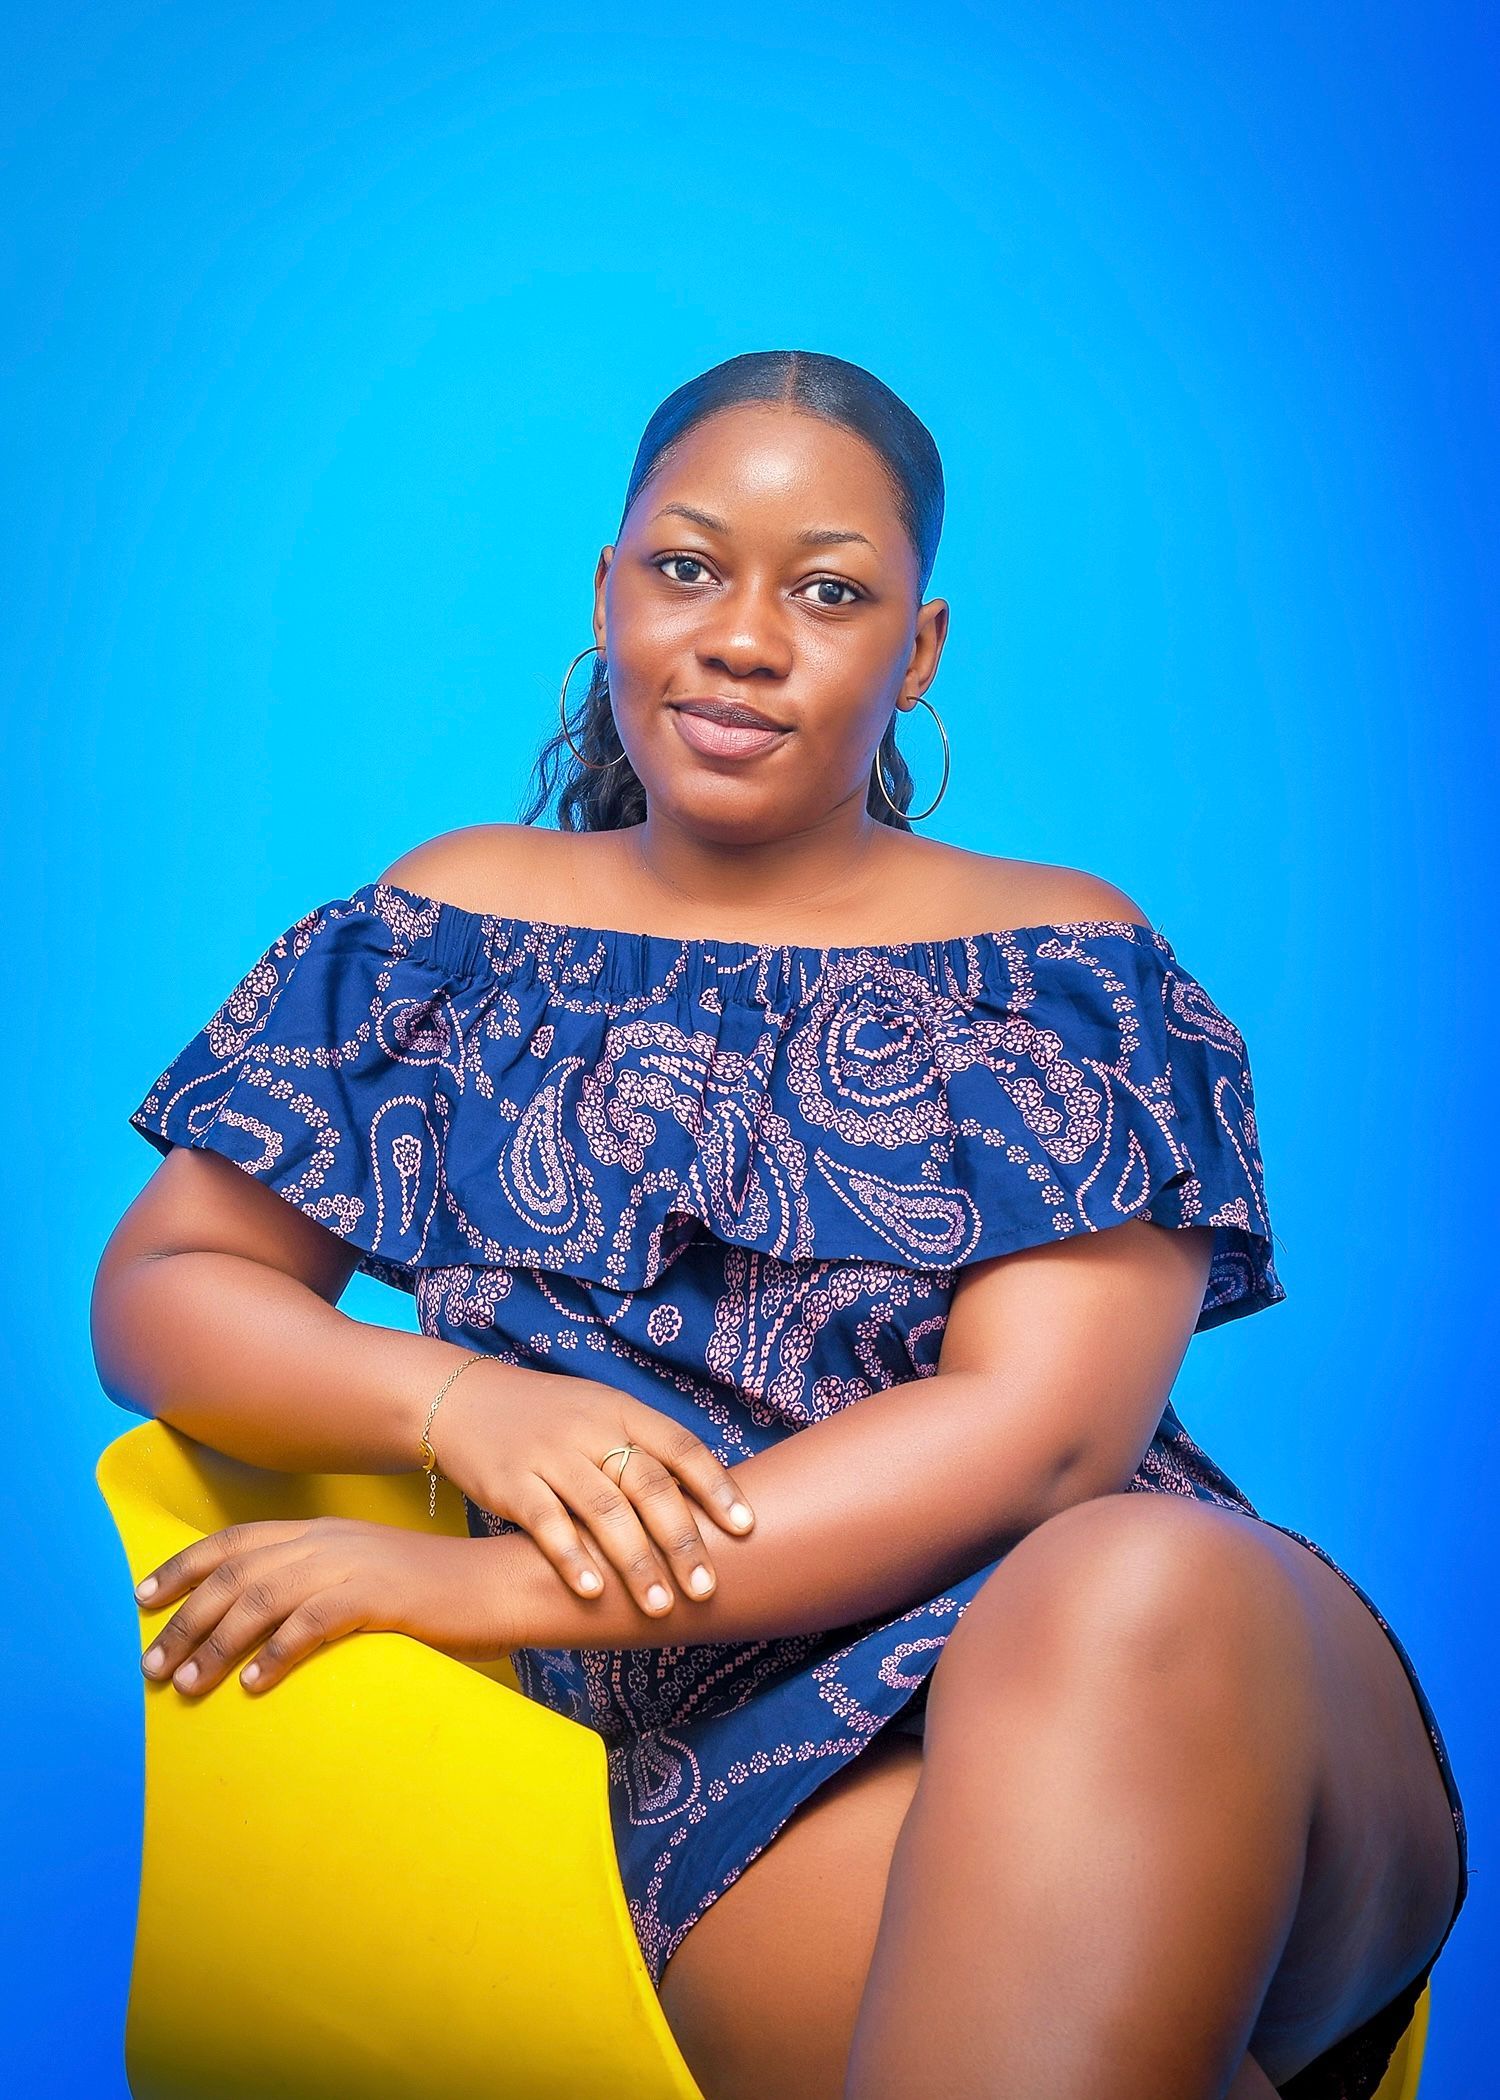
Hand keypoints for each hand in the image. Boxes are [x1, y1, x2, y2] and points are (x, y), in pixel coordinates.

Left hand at [132, 1516, 503, 1696]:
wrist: (499, 1586)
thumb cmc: (433, 1596)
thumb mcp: (365, 1579)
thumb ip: (317, 1591)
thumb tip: (261, 1631)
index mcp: (321, 1531)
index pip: (234, 1541)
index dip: (182, 1567)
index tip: (142, 1599)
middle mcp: (328, 1540)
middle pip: (236, 1574)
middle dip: (184, 1619)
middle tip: (152, 1666)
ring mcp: (353, 1564)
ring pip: (262, 1599)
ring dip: (215, 1644)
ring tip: (187, 1685)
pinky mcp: (378, 1596)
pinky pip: (311, 1623)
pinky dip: (274, 1654)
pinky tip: (251, 1684)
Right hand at [428, 1364, 754, 1618]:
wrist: (464, 1398)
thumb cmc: (548, 1418)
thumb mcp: (600, 1414)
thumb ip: (643, 1450)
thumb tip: (705, 1503)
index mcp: (622, 1411)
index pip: (681, 1446)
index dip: (715, 1486)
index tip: (745, 1528)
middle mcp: (591, 1428)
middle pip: (647, 1486)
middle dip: (681, 1541)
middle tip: (705, 1588)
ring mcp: (549, 1453)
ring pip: (603, 1510)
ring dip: (635, 1563)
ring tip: (658, 1607)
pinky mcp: (510, 1480)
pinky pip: (546, 1523)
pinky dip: (573, 1558)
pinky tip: (594, 1592)